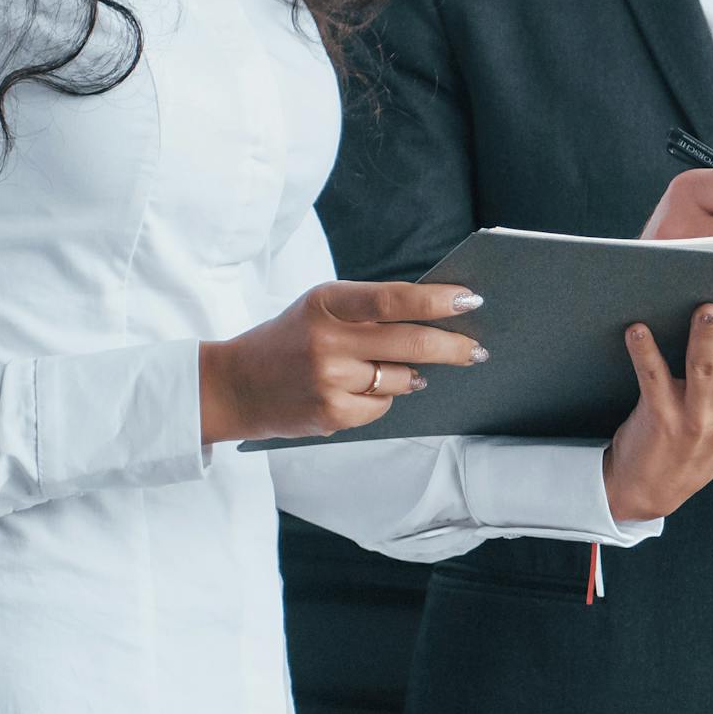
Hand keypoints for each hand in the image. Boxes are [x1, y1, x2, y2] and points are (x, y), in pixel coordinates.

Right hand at [199, 281, 487, 444]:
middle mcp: (327, 340)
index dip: (437, 300)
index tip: (471, 300)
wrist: (234, 385)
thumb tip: (438, 315)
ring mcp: (329, 380)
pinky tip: (357, 391)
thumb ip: (369, 309)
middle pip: (411, 343)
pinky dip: (381, 400)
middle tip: (478, 350)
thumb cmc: (289, 339)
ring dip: (410, 376)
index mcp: (327, 302)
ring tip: (386, 369)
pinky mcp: (331, 414)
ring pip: (402, 379)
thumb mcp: (320, 308)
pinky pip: (382, 407)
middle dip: (454, 347)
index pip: (394, 299)